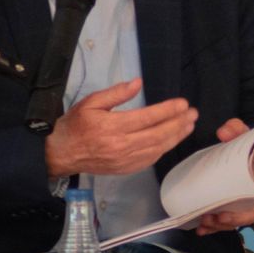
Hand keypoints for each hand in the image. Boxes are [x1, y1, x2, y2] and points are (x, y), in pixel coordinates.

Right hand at [45, 78, 196, 177]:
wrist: (60, 154)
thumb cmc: (75, 125)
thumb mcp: (91, 102)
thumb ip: (116, 93)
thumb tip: (138, 83)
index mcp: (112, 126)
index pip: (147, 117)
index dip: (167, 110)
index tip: (183, 104)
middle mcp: (121, 145)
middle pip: (158, 134)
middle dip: (178, 123)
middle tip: (193, 114)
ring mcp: (124, 160)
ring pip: (157, 148)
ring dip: (176, 137)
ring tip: (189, 125)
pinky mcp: (125, 169)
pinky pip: (150, 159)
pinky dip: (164, 149)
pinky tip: (172, 140)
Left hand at [194, 118, 253, 235]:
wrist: (240, 160)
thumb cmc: (240, 149)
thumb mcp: (240, 134)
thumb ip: (235, 129)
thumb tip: (223, 132)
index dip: (249, 192)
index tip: (235, 194)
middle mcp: (253, 192)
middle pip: (248, 211)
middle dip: (233, 218)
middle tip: (216, 217)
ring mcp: (242, 204)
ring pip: (235, 221)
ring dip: (220, 225)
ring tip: (203, 223)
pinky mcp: (230, 211)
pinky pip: (223, 224)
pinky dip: (212, 228)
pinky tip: (200, 229)